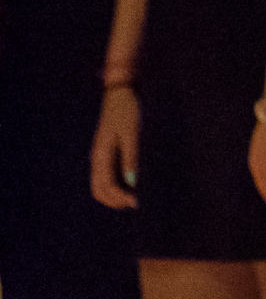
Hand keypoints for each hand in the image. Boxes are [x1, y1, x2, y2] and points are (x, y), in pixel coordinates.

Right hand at [90, 87, 139, 209]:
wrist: (120, 94)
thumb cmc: (127, 111)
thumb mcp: (132, 134)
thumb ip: (131, 158)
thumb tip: (132, 183)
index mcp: (101, 156)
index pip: (104, 187)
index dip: (119, 199)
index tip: (136, 203)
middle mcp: (97, 158)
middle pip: (99, 190)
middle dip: (115, 201)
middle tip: (135, 204)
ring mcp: (100, 156)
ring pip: (100, 184)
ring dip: (114, 195)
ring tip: (133, 197)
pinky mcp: (106, 152)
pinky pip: (105, 175)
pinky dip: (114, 185)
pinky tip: (131, 184)